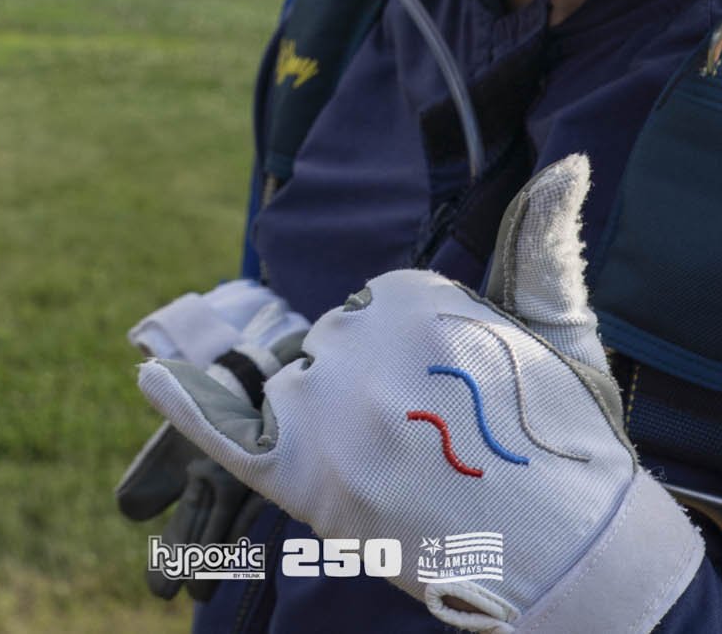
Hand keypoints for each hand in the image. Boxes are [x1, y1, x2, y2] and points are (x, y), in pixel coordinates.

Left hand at [138, 157, 701, 631]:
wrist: (571, 556)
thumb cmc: (568, 447)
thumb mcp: (562, 331)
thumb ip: (542, 244)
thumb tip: (564, 164)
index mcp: (416, 296)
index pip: (373, 308)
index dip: (406, 363)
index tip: (448, 403)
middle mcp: (362, 340)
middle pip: (330, 350)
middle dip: (366, 394)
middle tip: (429, 450)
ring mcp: (328, 406)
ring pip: (292, 389)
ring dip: (320, 422)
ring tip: (384, 468)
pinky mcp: (301, 471)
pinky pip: (223, 426)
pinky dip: (183, 399)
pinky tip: (150, 373)